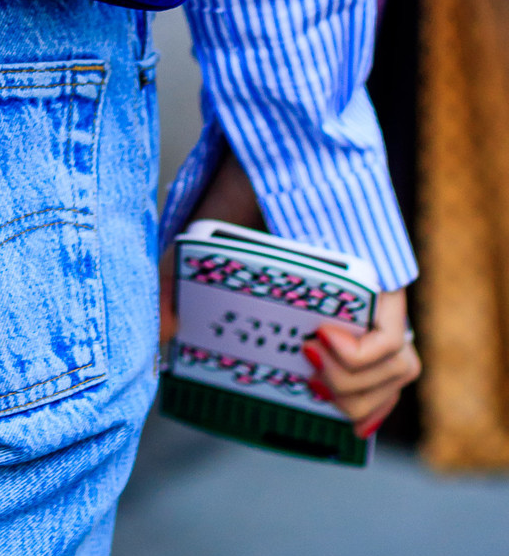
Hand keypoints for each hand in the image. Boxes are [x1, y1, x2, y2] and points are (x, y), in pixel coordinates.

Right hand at [158, 143, 419, 438]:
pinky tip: (323, 340)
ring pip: (396, 375)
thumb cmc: (244, 183)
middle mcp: (356, 305)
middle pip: (378, 388)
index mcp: (320, 304)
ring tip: (313, 365)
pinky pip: (394, 347)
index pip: (351, 377)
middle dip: (343, 410)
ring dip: (354, 393)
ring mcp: (375, 296)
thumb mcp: (199, 246)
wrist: (277, 138)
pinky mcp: (387, 284)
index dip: (339, 408)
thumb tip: (161, 340)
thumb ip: (176, 289)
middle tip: (303, 393)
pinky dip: (360, 362)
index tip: (306, 417)